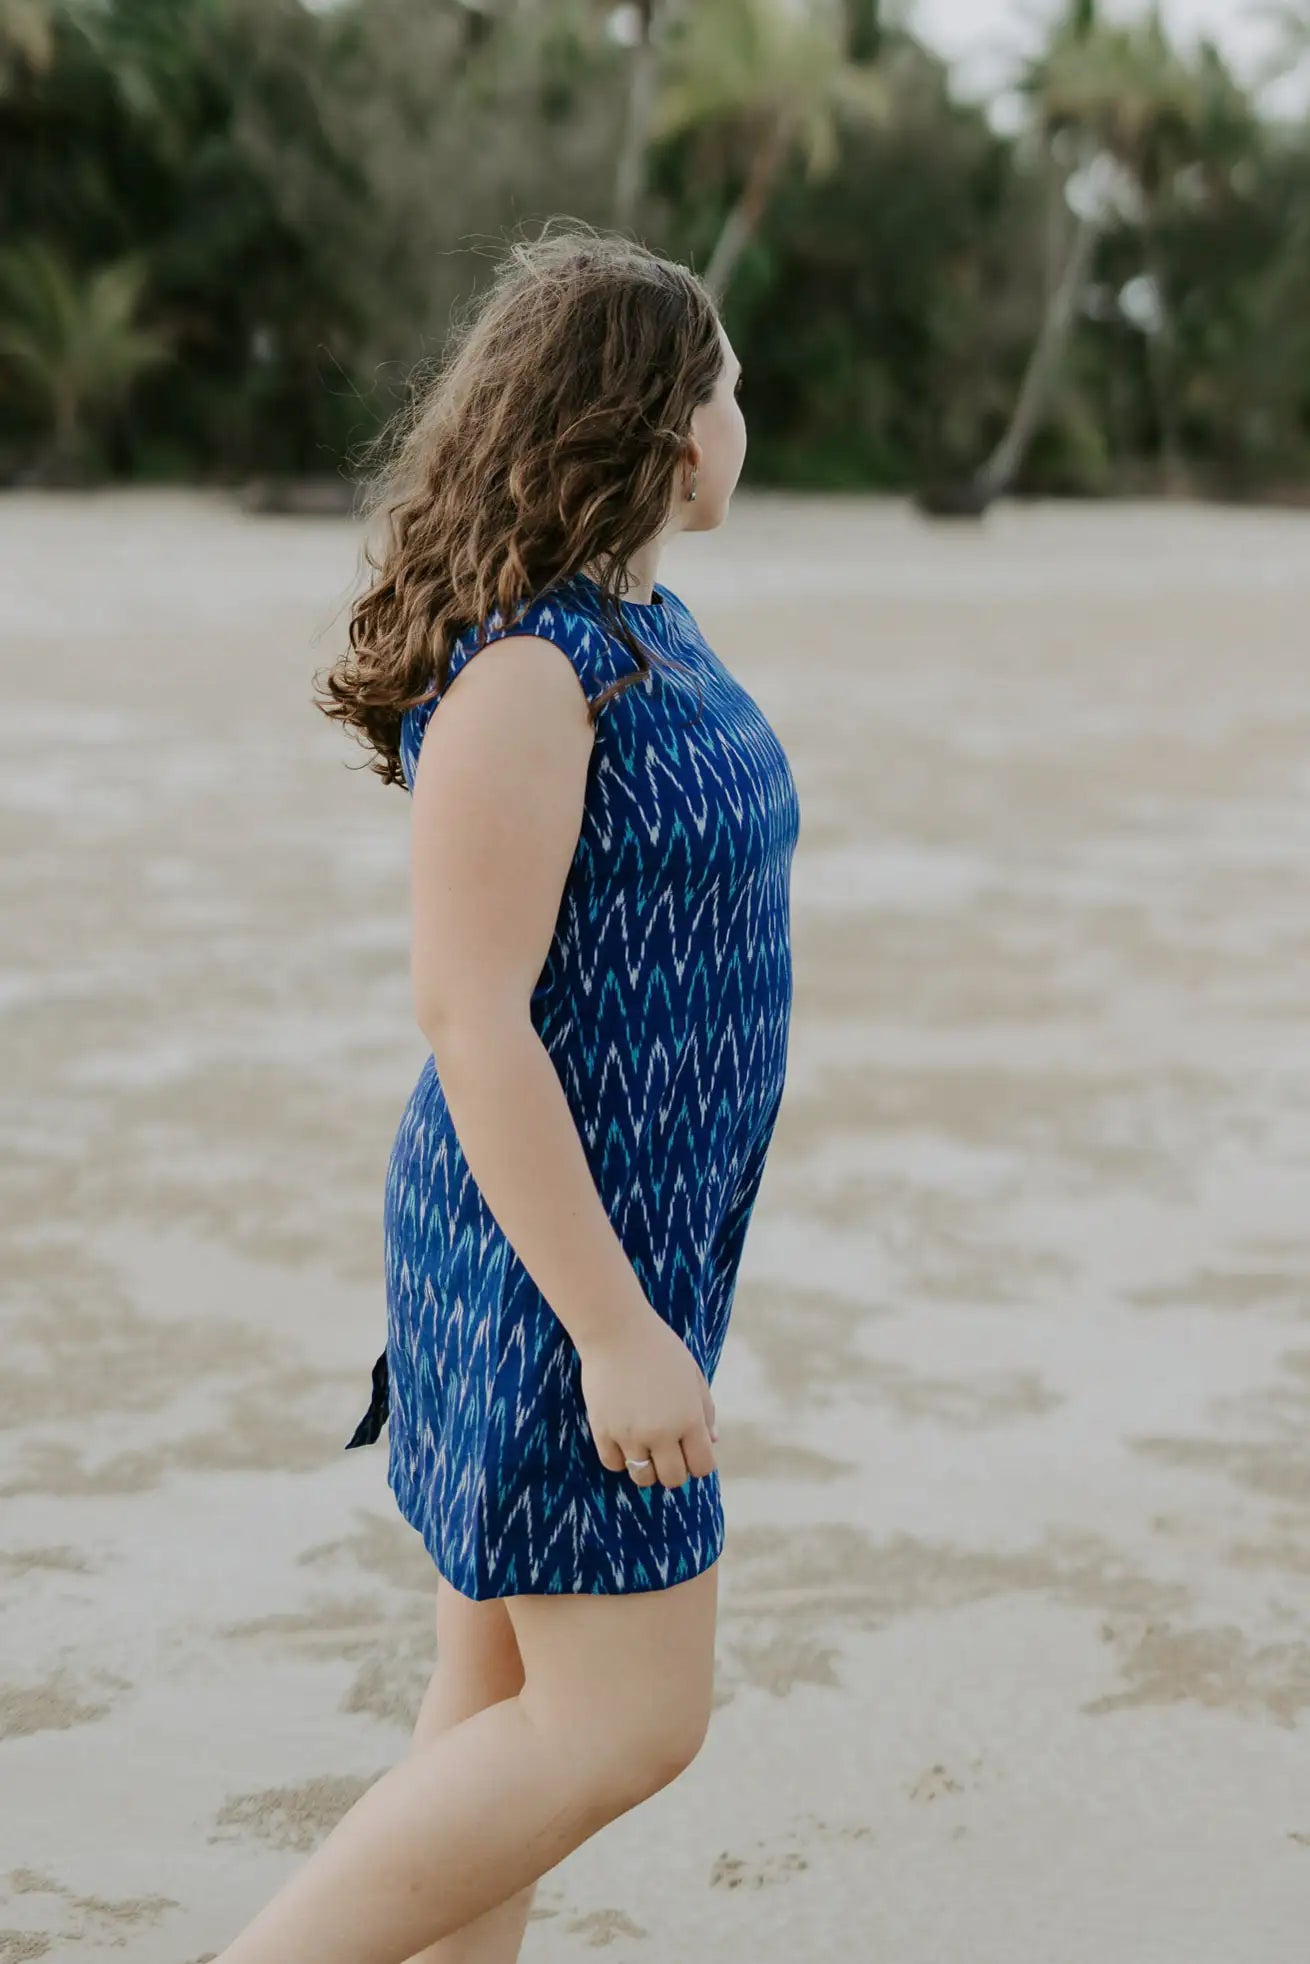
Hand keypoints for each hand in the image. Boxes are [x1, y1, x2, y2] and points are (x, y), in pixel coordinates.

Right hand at [579, 1309, 718, 1488]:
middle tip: (667, 1452)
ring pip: (642, 1478)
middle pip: (673, 1479)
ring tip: (644, 1447)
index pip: (702, 1467)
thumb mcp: (693, 1375)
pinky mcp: (603, 1430)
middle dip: (674, 1470)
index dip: (699, 1464)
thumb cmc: (659, 1348)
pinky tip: (624, 1439)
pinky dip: (620, 1458)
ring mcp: (630, 1434)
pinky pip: (613, 1464)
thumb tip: (712, 1442)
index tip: (690, 1451)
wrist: (616, 1329)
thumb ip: (705, 1411)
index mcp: (689, 1418)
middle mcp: (661, 1432)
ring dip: (647, 1468)